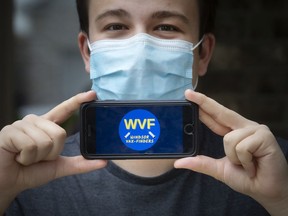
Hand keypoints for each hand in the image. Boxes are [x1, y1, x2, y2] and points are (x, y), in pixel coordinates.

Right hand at [0, 91, 106, 212]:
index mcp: (47, 126)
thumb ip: (80, 164)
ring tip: (25, 157)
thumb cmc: (30, 172)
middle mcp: (35, 121)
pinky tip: (16, 157)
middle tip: (37, 157)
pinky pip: (30, 146)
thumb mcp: (59, 166)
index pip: (64, 110)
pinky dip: (26, 158)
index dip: (77, 101)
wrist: (8, 183)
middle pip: (59, 134)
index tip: (92, 94)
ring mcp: (22, 125)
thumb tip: (103, 162)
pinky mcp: (10, 131)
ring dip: (38, 157)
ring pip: (46, 141)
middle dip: (51, 153)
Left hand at [174, 90, 287, 215]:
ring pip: (229, 139)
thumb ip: (201, 163)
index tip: (189, 94)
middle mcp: (245, 127)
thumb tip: (178, 163)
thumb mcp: (219, 169)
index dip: (203, 105)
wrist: (267, 191)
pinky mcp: (264, 136)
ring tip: (247, 165)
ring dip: (234, 158)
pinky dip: (244, 161)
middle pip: (221, 113)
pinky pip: (241, 147)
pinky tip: (254, 166)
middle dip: (204, 102)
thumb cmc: (246, 178)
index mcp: (235, 132)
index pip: (216, 116)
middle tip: (187, 93)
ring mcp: (255, 130)